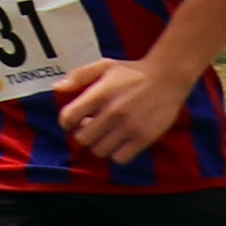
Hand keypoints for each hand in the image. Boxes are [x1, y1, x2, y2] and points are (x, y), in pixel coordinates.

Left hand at [60, 53, 191, 163]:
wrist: (167, 77)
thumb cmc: (133, 72)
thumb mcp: (104, 66)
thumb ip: (79, 76)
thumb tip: (57, 88)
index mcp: (99, 93)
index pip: (68, 117)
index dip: (66, 121)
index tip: (72, 121)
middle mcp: (112, 112)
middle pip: (82, 138)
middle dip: (83, 134)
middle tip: (91, 127)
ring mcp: (128, 127)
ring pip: (99, 151)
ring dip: (99, 144)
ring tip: (106, 134)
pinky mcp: (143, 138)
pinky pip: (120, 158)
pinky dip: (116, 154)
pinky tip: (119, 142)